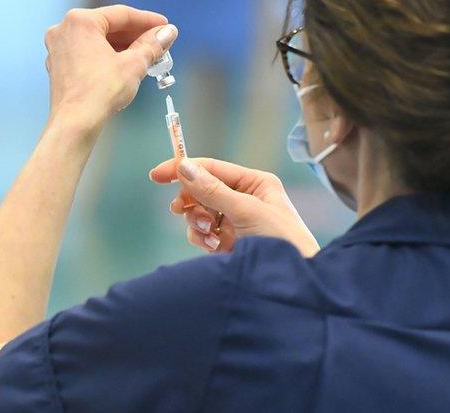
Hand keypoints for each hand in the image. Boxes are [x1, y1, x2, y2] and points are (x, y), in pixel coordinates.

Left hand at [44, 5, 176, 129]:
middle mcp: (64, 29)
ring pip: (97, 40)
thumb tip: (168, 33)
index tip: (165, 27)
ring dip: (122, 46)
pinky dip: (106, 56)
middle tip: (159, 42)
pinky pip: (87, 53)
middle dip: (135, 35)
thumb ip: (152, 44)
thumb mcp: (134, 64)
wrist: (75, 123)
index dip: (147, 20)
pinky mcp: (58, 66)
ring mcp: (58, 48)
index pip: (121, 14)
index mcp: (80, 21)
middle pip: (108, 26)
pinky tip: (125, 65)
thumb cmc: (102, 91)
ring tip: (146, 55)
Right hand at [148, 158, 319, 256]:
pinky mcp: (228, 242)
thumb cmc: (282, 241)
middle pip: (201, 190)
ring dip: (197, 222)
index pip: (212, 168)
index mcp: (255, 183)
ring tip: (209, 234)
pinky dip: (202, 238)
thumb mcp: (247, 212)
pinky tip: (214, 247)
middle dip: (192, 202)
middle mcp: (245, 199)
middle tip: (181, 209)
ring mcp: (235, 221)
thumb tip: (184, 167)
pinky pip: (202, 233)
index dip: (183, 168)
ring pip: (198, 213)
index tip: (156, 175)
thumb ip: (213, 191)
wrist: (294, 283)